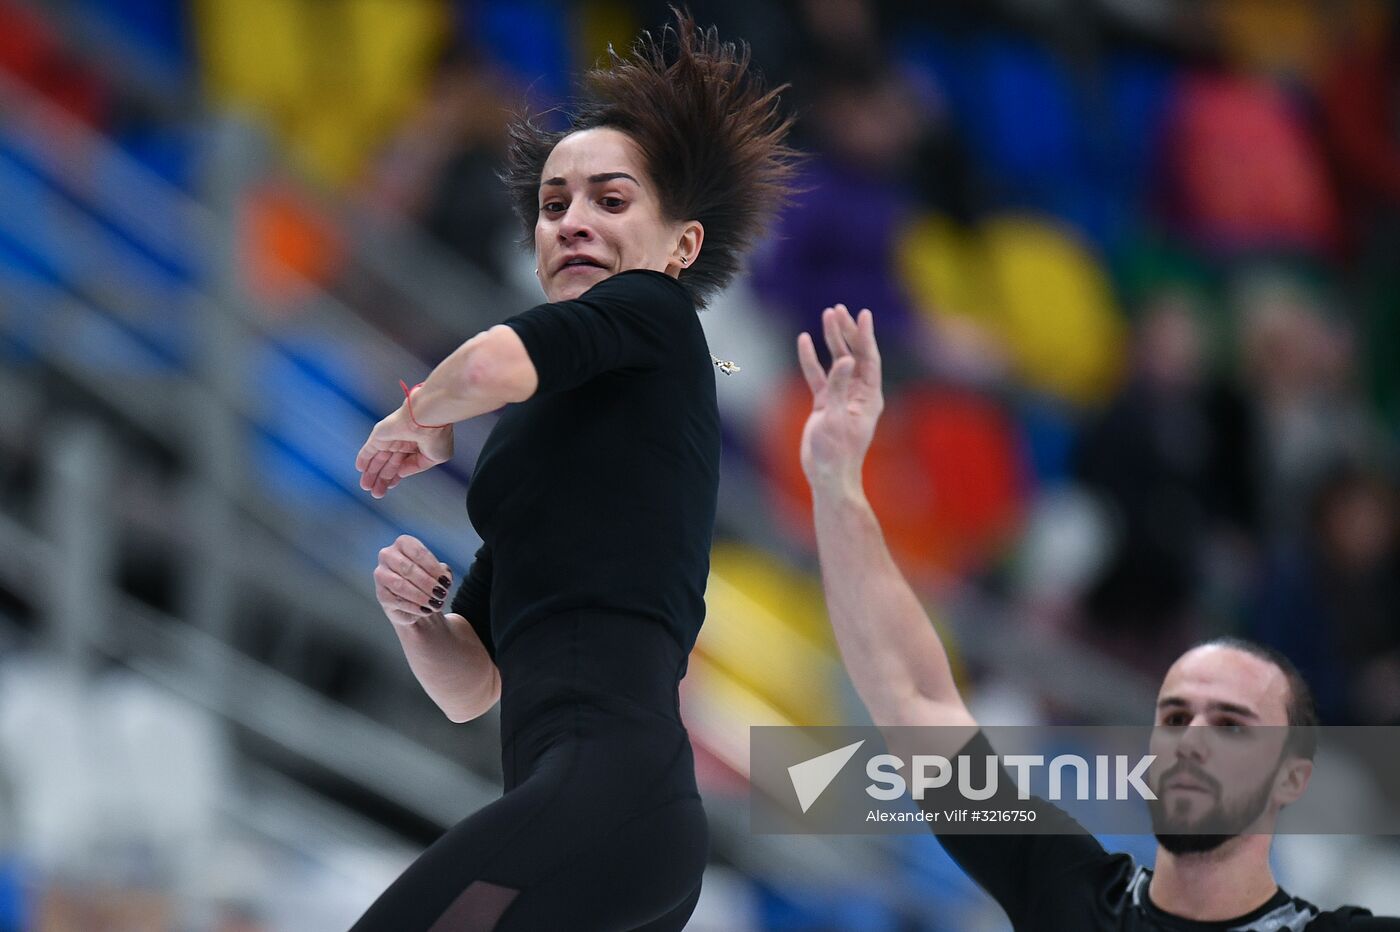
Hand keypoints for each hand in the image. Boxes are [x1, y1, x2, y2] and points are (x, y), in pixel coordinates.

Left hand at [355, 404, 452, 497]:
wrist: (428, 418)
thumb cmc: (437, 434)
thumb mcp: (434, 458)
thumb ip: (416, 466)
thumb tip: (401, 472)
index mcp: (418, 446)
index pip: (402, 464)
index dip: (396, 476)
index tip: (390, 486)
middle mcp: (404, 442)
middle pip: (388, 464)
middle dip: (382, 479)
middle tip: (376, 493)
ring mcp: (391, 438)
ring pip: (378, 459)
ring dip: (371, 473)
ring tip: (366, 487)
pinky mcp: (379, 435)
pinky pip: (369, 449)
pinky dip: (364, 458)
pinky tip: (360, 468)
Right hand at [374, 534, 452, 625]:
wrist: (417, 602)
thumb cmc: (427, 581)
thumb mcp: (439, 573)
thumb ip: (443, 573)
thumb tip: (445, 577)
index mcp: (403, 543)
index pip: (419, 553)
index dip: (434, 568)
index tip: (446, 581)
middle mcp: (388, 555)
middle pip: (408, 569)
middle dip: (428, 583)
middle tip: (441, 594)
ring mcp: (381, 575)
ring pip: (401, 585)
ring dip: (421, 596)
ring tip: (435, 604)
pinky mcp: (381, 594)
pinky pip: (397, 601)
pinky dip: (414, 607)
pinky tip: (426, 610)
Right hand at [796, 304, 882, 492]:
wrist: (827, 475)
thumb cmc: (836, 452)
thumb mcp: (836, 418)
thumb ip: (839, 387)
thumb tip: (845, 360)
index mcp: (868, 396)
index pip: (869, 358)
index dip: (865, 335)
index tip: (863, 314)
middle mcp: (858, 393)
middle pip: (854, 354)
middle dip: (846, 332)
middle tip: (838, 309)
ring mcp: (841, 397)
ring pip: (837, 361)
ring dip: (832, 340)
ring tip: (826, 315)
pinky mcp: (825, 403)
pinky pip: (819, 376)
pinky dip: (812, 360)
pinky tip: (805, 341)